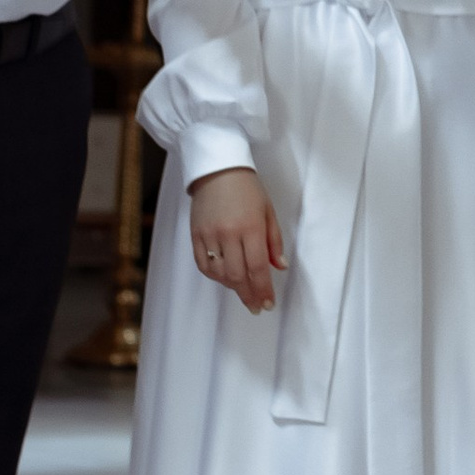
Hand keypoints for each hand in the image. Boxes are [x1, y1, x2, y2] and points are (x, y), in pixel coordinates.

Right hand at [189, 165, 283, 313]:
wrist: (218, 169)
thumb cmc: (248, 189)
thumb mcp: (268, 211)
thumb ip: (274, 242)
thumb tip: (279, 267)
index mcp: (251, 228)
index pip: (258, 267)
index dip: (263, 290)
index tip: (268, 303)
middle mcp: (229, 234)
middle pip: (238, 275)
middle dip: (248, 294)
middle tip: (256, 306)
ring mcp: (209, 235)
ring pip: (219, 273)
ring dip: (232, 287)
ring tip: (243, 291)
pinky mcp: (195, 235)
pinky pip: (202, 264)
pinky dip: (214, 276)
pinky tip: (224, 279)